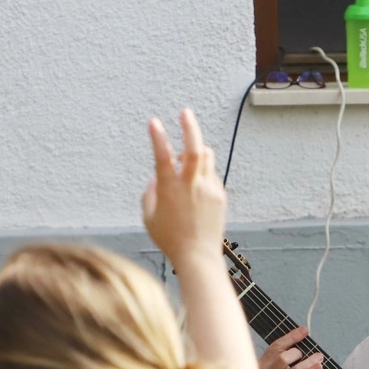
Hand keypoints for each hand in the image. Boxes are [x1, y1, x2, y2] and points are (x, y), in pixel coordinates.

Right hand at [141, 108, 225, 265]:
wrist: (197, 255)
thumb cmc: (170, 239)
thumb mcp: (149, 218)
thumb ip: (149, 195)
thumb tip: (155, 180)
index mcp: (169, 188)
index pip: (162, 155)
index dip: (157, 136)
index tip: (153, 122)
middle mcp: (190, 184)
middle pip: (193, 147)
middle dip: (189, 126)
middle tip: (185, 113)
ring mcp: (208, 188)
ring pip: (206, 157)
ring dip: (196, 151)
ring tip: (186, 158)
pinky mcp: (219, 194)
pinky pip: (211, 175)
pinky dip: (203, 174)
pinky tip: (196, 190)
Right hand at [259, 326, 322, 368]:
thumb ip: (276, 364)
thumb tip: (300, 347)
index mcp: (259, 368)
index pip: (274, 348)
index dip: (291, 337)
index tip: (305, 331)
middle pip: (282, 357)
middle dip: (298, 352)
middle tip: (310, 353)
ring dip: (309, 362)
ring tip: (319, 358)